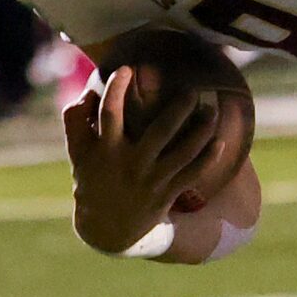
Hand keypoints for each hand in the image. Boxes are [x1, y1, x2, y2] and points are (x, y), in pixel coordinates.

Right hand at [63, 65, 221, 253]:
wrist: (105, 227)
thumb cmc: (91, 178)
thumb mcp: (77, 151)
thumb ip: (75, 118)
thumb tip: (90, 90)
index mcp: (105, 149)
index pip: (109, 114)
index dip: (116, 90)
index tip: (128, 69)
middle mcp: (130, 163)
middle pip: (158, 132)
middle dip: (178, 109)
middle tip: (191, 91)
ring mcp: (150, 180)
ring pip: (182, 153)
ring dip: (200, 131)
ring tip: (212, 111)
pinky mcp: (166, 194)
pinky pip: (191, 175)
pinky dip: (207, 159)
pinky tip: (220, 142)